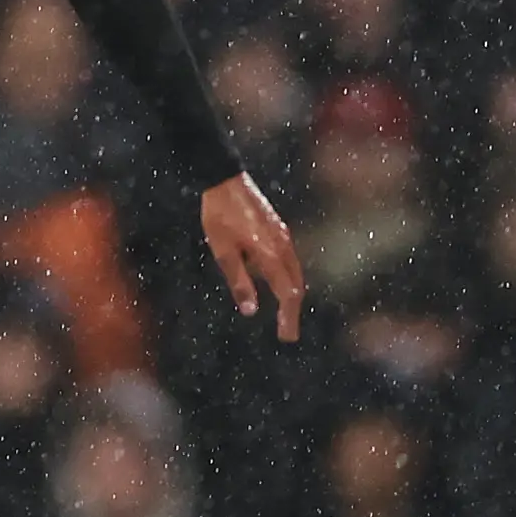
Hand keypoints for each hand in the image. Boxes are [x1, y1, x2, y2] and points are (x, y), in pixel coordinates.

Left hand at [200, 173, 304, 342]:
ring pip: (294, 271)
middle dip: (292, 309)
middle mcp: (282, 245)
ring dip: (291, 293)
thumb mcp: (223, 252)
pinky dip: (286, 276)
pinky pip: (288, 258)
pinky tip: (274, 281)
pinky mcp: (278, 228)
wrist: (224, 180)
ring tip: (284, 311)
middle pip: (296, 284)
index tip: (287, 336)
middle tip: (287, 331)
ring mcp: (282, 235)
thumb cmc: (219, 215)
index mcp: (271, 254)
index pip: (288, 293)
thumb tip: (250, 311)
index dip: (288, 317)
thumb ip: (238, 282)